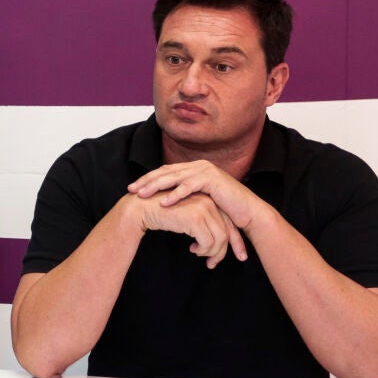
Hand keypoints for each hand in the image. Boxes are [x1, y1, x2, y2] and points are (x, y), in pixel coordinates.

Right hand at [125, 192, 247, 267]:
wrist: (141, 208)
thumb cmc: (160, 213)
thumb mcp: (186, 216)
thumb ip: (202, 221)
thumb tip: (217, 242)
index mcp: (209, 199)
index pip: (229, 223)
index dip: (234, 241)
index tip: (237, 256)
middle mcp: (209, 201)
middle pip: (227, 231)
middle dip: (223, 251)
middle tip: (212, 264)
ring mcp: (203, 208)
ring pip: (220, 238)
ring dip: (211, 252)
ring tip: (198, 254)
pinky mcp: (195, 217)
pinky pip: (208, 241)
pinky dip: (203, 250)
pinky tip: (192, 249)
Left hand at [128, 160, 263, 228]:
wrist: (247, 212)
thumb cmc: (222, 208)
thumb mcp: (198, 199)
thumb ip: (183, 194)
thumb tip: (162, 199)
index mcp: (193, 168)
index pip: (164, 171)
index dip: (147, 179)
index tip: (131, 188)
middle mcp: (198, 166)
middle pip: (166, 172)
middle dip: (146, 181)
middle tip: (130, 190)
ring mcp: (205, 170)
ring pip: (174, 177)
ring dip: (156, 186)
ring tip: (142, 195)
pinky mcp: (212, 179)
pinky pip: (189, 186)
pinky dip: (175, 194)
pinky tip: (164, 202)